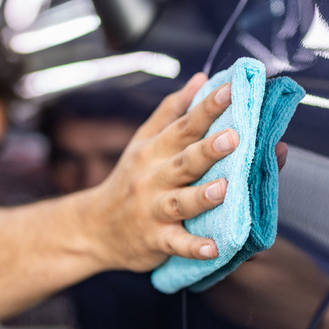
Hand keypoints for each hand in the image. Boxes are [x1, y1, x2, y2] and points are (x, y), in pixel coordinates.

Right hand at [84, 73, 238, 271]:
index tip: (229, 90)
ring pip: (180, 202)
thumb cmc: (129, 180)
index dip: (207, 109)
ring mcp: (154, 210)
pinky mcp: (156, 240)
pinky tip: (213, 248)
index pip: (183, 126)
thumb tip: (201, 80)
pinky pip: (176, 244)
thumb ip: (172, 112)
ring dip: (202, 196)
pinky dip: (193, 247)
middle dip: (207, 150)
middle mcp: (154, 178)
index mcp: (154, 151)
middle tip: (233, 137)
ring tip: (224, 188)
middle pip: (184, 162)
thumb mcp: (143, 142)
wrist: (95, 228)